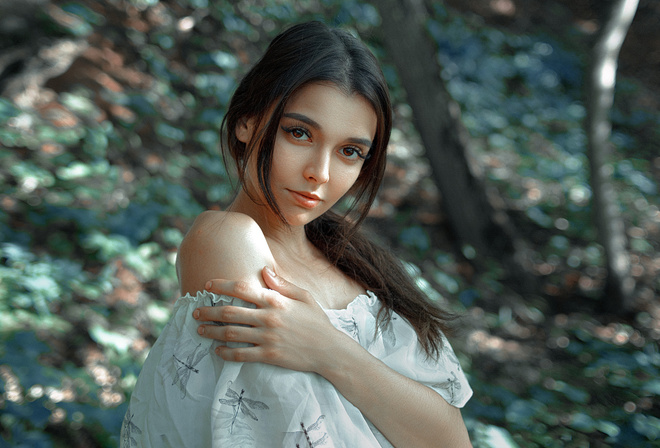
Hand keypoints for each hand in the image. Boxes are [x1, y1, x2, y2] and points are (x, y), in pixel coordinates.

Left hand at [192, 267, 341, 372]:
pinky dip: (226, 352)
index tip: (207, 285)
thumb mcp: (304, 297)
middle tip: (195, 312)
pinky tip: (218, 350)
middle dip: (209, 311)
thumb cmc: (317, 321)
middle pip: (230, 312)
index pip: (242, 288)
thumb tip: (264, 269)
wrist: (329, 349)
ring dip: (212, 331)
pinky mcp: (268, 356)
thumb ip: (282, 284)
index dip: (222, 285)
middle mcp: (268, 318)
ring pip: (231, 333)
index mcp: (275, 300)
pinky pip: (241, 354)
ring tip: (200, 330)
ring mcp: (267, 338)